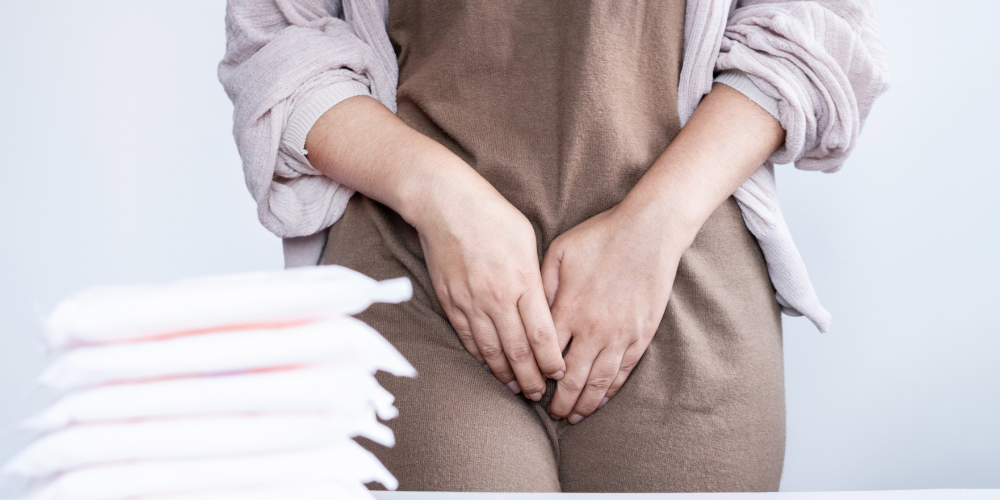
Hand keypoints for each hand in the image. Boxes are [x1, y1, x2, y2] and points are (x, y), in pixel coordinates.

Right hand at [305, 96, 565, 398]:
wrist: (444, 204)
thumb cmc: (492, 215)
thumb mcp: (527, 240)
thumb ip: (536, 277)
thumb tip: (545, 304)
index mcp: (522, 281)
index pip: (542, 334)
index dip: (551, 361)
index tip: (559, 374)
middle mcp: (497, 297)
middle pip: (518, 350)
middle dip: (530, 377)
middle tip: (539, 395)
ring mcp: (471, 302)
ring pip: (491, 350)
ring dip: (505, 373)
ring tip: (516, 388)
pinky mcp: (451, 301)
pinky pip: (468, 337)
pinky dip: (480, 357)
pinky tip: (489, 367)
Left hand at [541, 204, 683, 421]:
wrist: (649, 232)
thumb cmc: (601, 237)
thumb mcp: (559, 253)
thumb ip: (541, 286)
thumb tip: (528, 314)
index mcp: (567, 309)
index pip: (544, 356)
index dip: (535, 377)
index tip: (527, 389)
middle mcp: (591, 329)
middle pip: (570, 379)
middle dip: (558, 402)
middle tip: (549, 413)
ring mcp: (619, 335)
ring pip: (597, 383)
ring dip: (583, 404)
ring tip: (572, 417)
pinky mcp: (640, 336)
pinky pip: (622, 372)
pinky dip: (610, 391)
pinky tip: (601, 401)